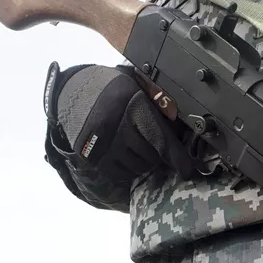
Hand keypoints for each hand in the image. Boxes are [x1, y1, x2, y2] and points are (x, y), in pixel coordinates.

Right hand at [45, 62, 196, 188]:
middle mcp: (118, 128)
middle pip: (151, 156)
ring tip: (135, 144)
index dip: (176, 157)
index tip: (188, 171)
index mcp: (133, 107)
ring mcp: (104, 145)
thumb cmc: (115, 89)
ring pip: (137, 167)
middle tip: (150, 141)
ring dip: (143, 161)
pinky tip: (124, 152)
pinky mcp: (93, 157)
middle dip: (156, 153)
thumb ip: (159, 106)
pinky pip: (121, 174)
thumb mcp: (138, 89)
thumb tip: (182, 130)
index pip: (160, 138)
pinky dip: (128, 168)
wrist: (75, 92)